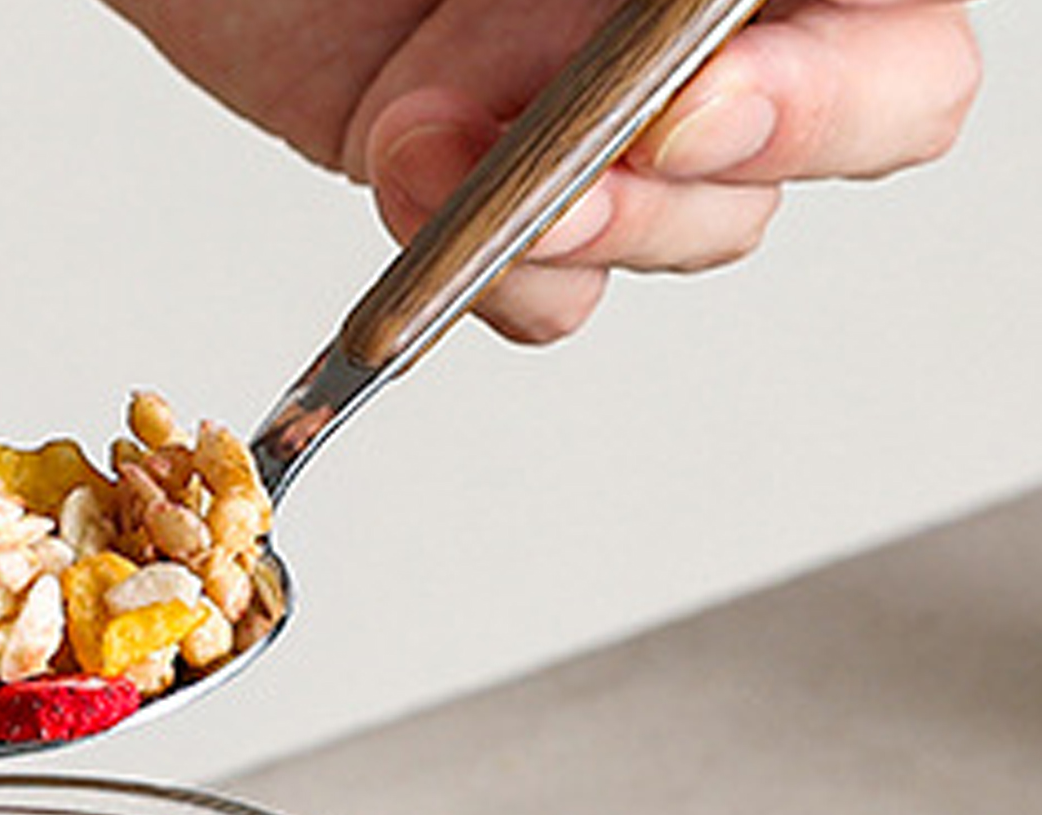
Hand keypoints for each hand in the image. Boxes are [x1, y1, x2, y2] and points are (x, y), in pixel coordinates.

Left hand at [106, 0, 980, 339]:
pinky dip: (484, 274)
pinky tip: (405, 171)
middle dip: (731, 166)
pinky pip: (552, 295)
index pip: (901, 23)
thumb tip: (724, 15)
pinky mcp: (493, 194)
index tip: (706, 94)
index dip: (843, 79)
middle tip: (624, 160)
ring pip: (696, 229)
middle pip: (857, 125)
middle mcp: (695, 19)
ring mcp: (602, 104)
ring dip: (585, 226)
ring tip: (450, 157)